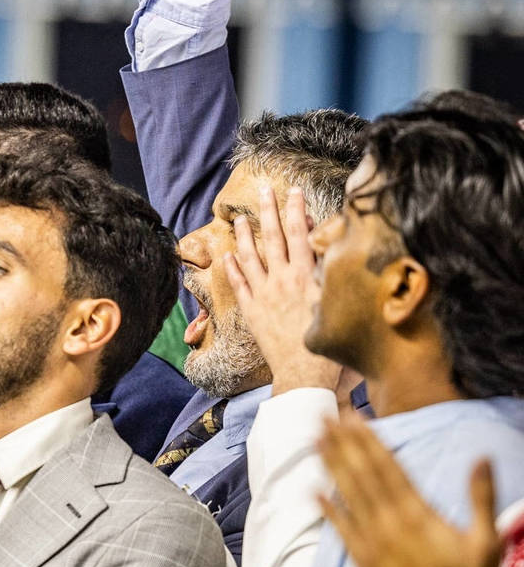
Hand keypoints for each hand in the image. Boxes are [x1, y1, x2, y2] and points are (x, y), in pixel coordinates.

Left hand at [223, 184, 343, 393]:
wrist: (307, 375)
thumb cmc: (334, 344)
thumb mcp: (341, 302)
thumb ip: (335, 275)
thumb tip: (334, 249)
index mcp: (308, 276)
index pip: (301, 234)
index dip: (297, 210)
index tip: (294, 191)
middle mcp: (283, 281)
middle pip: (274, 238)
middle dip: (269, 211)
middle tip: (263, 190)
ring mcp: (265, 296)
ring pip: (251, 258)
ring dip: (244, 236)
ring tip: (238, 219)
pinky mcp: (253, 312)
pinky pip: (239, 285)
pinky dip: (232, 269)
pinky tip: (226, 257)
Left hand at [319, 415, 500, 566]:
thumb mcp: (486, 543)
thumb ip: (480, 498)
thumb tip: (482, 458)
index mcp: (417, 515)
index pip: (387, 468)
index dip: (368, 440)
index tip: (353, 416)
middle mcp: (388, 525)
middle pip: (361, 475)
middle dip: (343, 443)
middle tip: (324, 414)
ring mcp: (371, 545)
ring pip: (347, 496)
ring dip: (331, 466)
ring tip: (315, 439)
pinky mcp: (362, 565)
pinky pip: (340, 531)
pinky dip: (327, 509)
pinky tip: (314, 491)